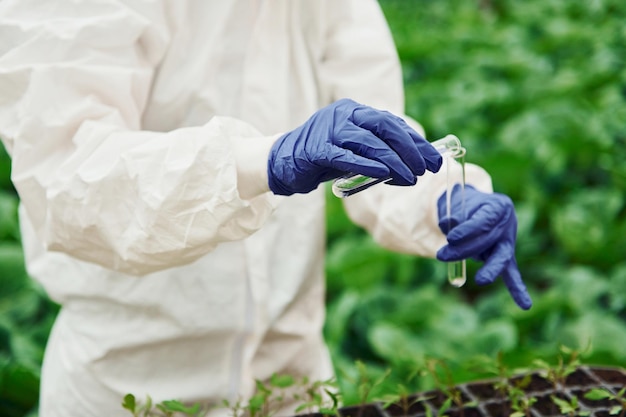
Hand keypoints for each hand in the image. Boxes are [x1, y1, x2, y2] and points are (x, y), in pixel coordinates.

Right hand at [267, 98, 441, 194]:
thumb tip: (414, 165)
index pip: (392, 122)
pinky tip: (385, 174)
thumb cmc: (322, 158)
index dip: (416, 142)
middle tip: (427, 169)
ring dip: (394, 161)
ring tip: (411, 178)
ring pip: (369, 142)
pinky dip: (368, 165)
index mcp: (354, 110)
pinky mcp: (317, 149)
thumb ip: (377, 151)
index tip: (435, 160)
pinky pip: (347, 156)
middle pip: (385, 126)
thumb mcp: (353, 149)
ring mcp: (329, 129)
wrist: (282, 162)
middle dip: (411, 148)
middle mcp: (343, 113)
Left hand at [436, 185, 531, 309]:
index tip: (451, 237)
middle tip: (442, 255)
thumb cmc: (464, 205)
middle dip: (464, 250)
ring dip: (489, 270)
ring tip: (481, 280)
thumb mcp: (457, 204)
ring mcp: (508, 241)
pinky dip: (517, 288)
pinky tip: (525, 305)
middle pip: (489, 240)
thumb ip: (454, 215)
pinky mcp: (505, 256)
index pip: (484, 220)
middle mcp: (507, 223)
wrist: (474, 208)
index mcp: (498, 206)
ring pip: (501, 257)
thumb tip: (447, 224)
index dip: (468, 230)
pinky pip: (511, 273)